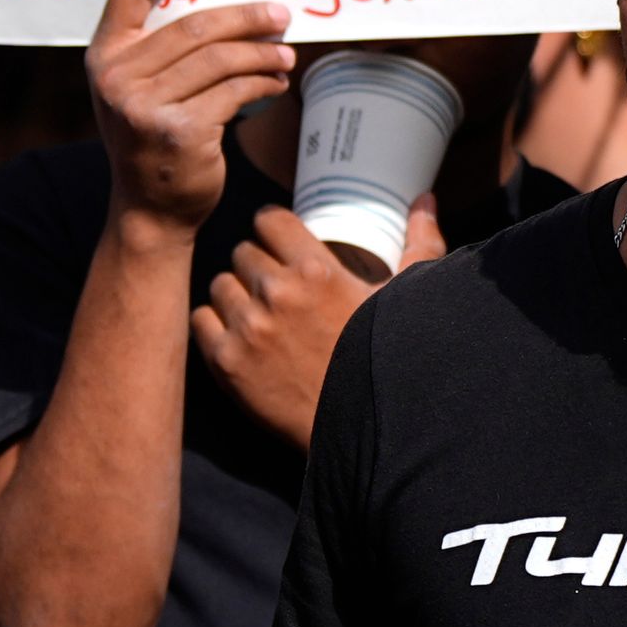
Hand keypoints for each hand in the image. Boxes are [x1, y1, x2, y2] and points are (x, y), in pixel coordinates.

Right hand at [88, 0, 294, 233]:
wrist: (149, 208)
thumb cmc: (152, 136)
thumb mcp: (138, 87)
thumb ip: (159, 48)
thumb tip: (229, 1)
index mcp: (103, 56)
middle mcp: (116, 79)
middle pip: (194, 25)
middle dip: (247, 18)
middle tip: (281, 16)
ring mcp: (143, 107)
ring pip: (221, 59)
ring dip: (263, 54)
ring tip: (285, 55)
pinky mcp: (179, 131)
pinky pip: (234, 91)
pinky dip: (263, 84)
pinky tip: (276, 84)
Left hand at [191, 199, 444, 446]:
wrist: (360, 426)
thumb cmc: (388, 360)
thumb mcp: (407, 297)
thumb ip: (419, 242)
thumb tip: (425, 199)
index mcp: (316, 270)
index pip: (268, 220)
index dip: (272, 227)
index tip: (277, 239)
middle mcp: (276, 293)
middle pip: (243, 252)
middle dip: (257, 263)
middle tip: (271, 282)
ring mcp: (247, 328)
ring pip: (219, 284)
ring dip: (234, 293)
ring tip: (254, 308)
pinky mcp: (226, 362)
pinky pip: (201, 320)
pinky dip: (214, 323)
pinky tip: (235, 332)